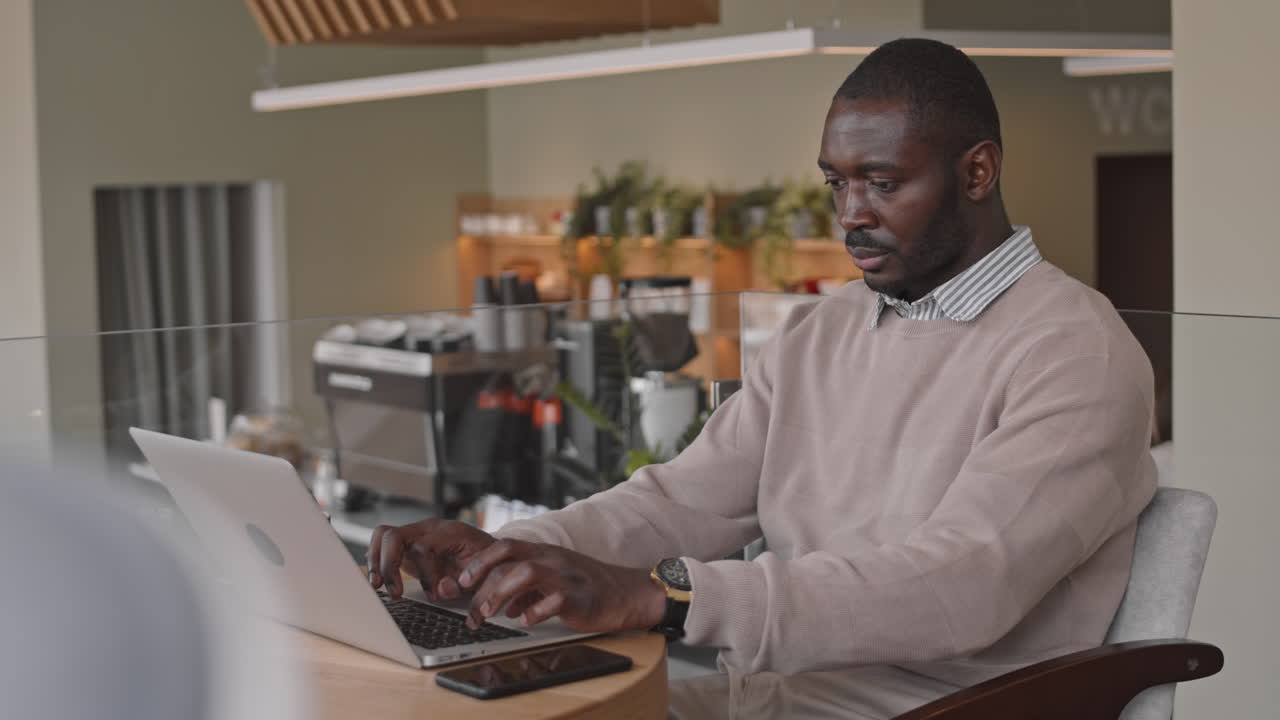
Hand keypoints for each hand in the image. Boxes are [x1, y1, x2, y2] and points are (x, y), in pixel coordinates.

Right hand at [366, 519, 495, 600]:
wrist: (490, 551)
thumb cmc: (487, 562)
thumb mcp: (485, 574)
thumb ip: (466, 582)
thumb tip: (441, 589)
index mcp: (450, 532)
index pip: (424, 547)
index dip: (425, 574)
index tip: (434, 596)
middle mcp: (428, 529)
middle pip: (394, 536)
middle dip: (388, 565)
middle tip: (395, 593)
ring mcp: (415, 534)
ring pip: (382, 536)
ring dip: (376, 562)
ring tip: (377, 586)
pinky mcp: (407, 545)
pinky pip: (382, 544)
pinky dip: (375, 561)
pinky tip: (377, 580)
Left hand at [457, 539, 666, 633]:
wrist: (626, 593)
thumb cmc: (586, 587)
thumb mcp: (552, 579)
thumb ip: (525, 588)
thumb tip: (499, 604)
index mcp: (542, 553)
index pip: (503, 546)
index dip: (478, 562)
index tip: (461, 582)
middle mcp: (551, 559)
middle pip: (509, 558)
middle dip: (483, 582)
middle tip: (472, 609)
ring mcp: (565, 576)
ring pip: (526, 572)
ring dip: (502, 593)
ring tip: (490, 615)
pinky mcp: (579, 597)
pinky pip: (554, 600)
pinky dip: (535, 611)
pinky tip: (526, 621)